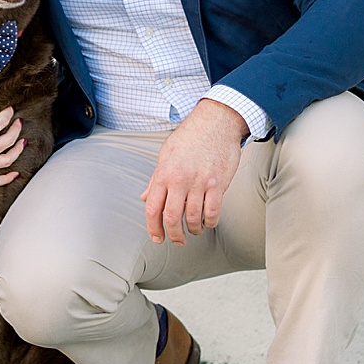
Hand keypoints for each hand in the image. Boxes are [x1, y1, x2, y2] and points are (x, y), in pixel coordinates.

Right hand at [0, 87, 25, 186]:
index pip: (1, 122)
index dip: (7, 114)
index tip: (9, 110)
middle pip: (9, 140)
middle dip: (16, 129)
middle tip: (18, 122)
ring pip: (8, 160)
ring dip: (18, 150)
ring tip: (23, 142)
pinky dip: (8, 178)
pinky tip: (15, 173)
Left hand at [141, 100, 248, 245]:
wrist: (216, 122)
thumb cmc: (190, 137)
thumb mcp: (166, 155)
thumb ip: (156, 179)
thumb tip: (145, 198)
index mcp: (164, 173)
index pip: (153, 208)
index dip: (153, 227)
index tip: (157, 238)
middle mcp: (180, 180)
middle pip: (172, 218)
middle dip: (173, 235)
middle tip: (177, 241)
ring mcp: (200, 182)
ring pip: (193, 218)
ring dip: (194, 230)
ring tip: (194, 230)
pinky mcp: (218, 184)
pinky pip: (212, 212)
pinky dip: (210, 222)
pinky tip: (208, 221)